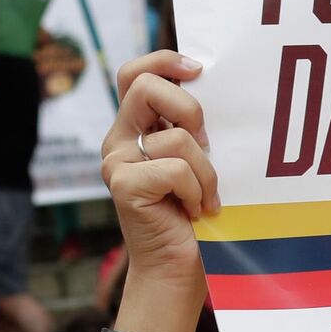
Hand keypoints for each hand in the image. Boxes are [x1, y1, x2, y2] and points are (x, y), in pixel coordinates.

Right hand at [99, 51, 215, 301]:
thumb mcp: (198, 159)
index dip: (164, 61)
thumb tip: (215, 88)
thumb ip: (192, 126)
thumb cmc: (195, 214)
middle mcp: (118, 140)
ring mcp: (116, 162)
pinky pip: (174, 168)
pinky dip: (197, 190)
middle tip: (206, 143)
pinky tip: (195, 211)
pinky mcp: (122, 185)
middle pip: (144, 85)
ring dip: (205, 169)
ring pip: (174, 136)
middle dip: (188, 107)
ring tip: (205, 197)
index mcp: (135, 127)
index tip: (198, 70)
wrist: (179, 270)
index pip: (135, 73)